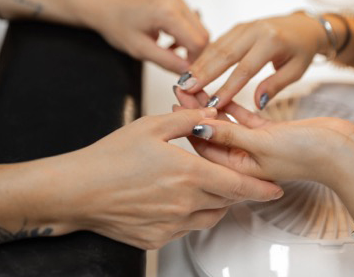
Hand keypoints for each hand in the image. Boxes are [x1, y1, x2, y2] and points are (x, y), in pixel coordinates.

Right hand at [44, 108, 281, 249]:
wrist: (78, 189)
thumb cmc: (111, 157)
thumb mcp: (151, 126)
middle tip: (230, 178)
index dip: (260, 189)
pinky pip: (186, 229)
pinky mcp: (157, 238)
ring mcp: (171, 225)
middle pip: (226, 202)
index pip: (238, 185)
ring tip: (204, 188)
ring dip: (215, 203)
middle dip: (235, 191)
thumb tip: (211, 116)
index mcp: (187, 174)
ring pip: (209, 217)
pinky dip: (191, 215)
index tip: (275, 190)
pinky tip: (176, 200)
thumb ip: (188, 120)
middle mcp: (184, 204)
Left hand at [85, 0, 208, 72]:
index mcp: (167, 12)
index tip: (187, 72)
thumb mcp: (141, 50)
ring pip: (199, 28)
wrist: (105, 7)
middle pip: (203, 34)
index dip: (196, 61)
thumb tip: (189, 72)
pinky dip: (186, 36)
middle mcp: (176, 1)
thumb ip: (168, 61)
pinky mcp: (176, 0)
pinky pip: (191, 22)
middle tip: (180, 66)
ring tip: (171, 53)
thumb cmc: (116, 24)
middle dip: (195, 53)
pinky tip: (171, 43)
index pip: (198, 42)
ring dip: (190, 45)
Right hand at [177, 12, 329, 108]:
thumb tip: (256, 103)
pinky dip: (204, 56)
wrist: (304, 26)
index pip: (245, 69)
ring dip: (199, 64)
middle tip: (187, 89)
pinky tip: (193, 69)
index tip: (214, 104)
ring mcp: (244, 27)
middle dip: (203, 73)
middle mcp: (255, 30)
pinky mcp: (237, 27)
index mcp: (272, 41)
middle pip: (224, 54)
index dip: (227, 87)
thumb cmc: (301, 50)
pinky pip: (218, 42)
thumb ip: (275, 85)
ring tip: (184, 81)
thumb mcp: (296, 71)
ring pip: (217, 47)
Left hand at [177, 94, 353, 224]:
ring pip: (226, 124)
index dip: (188, 126)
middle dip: (195, 113)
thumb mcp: (260, 144)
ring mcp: (255, 145)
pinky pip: (243, 119)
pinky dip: (232, 107)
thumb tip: (197, 129)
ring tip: (196, 88)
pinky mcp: (267, 133)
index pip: (204, 147)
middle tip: (181, 91)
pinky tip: (220, 95)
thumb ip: (228, 136)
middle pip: (212, 133)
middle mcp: (244, 159)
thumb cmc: (306, 155)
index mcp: (239, 169)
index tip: (176, 105)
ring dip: (211, 107)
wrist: (342, 151)